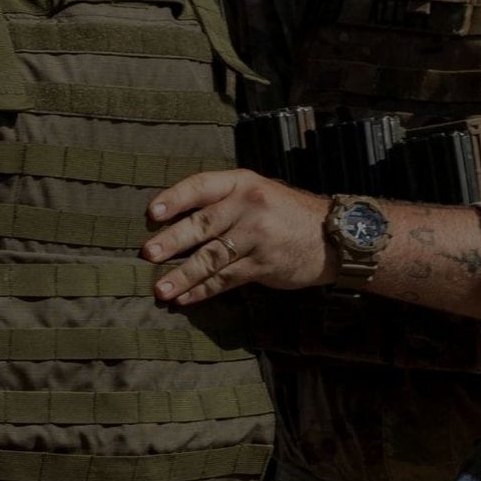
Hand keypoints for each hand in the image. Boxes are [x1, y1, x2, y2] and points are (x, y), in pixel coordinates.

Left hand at [143, 169, 334, 305]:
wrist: (333, 236)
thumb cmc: (285, 214)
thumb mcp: (258, 193)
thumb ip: (223, 200)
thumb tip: (174, 219)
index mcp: (242, 182)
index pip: (201, 186)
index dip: (174, 199)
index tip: (152, 213)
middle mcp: (249, 206)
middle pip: (203, 223)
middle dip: (172, 240)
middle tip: (148, 254)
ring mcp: (257, 236)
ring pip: (212, 256)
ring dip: (183, 274)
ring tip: (160, 288)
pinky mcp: (264, 264)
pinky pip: (227, 279)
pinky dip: (203, 290)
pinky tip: (185, 298)